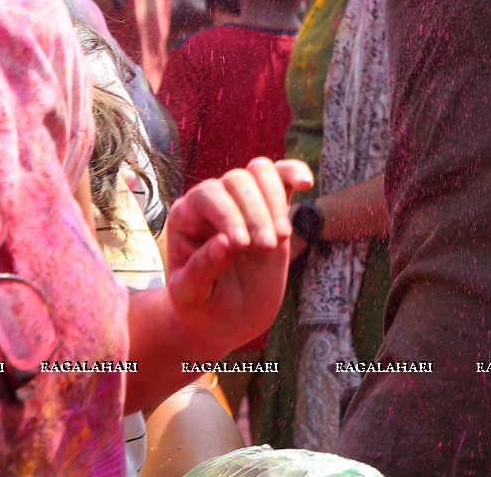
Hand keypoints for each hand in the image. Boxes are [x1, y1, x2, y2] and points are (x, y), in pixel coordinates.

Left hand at [163, 157, 313, 355]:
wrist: (226, 319)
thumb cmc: (201, 306)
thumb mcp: (191, 296)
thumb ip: (202, 269)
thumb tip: (224, 242)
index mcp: (186, 216)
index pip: (208, 195)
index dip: (228, 214)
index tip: (242, 246)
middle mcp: (213, 202)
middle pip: (237, 180)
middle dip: (256, 212)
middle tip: (265, 248)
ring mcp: (243, 202)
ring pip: (260, 171)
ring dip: (275, 201)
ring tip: (281, 237)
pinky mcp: (271, 208)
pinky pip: (282, 176)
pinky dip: (294, 172)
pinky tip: (305, 184)